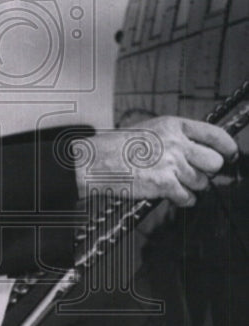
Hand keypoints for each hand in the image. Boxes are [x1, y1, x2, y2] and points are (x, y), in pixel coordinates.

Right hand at [79, 116, 237, 206]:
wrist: (95, 162)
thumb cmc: (118, 148)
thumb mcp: (151, 130)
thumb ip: (176, 137)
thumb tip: (199, 149)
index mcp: (174, 125)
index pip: (215, 135)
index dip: (228, 147)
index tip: (230, 154)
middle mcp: (176, 143)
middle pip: (214, 162)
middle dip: (207, 171)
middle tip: (195, 173)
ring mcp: (172, 164)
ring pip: (201, 182)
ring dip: (191, 187)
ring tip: (173, 183)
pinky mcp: (164, 184)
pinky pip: (188, 197)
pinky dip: (182, 200)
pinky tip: (170, 194)